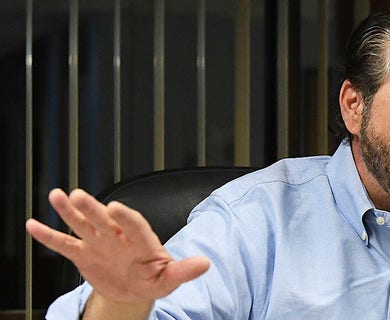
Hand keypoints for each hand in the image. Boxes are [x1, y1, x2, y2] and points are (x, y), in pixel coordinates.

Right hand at [26, 188, 209, 304]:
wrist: (134, 290)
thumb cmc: (154, 279)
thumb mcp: (170, 278)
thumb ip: (184, 270)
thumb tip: (206, 263)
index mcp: (141, 241)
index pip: (134, 226)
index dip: (125, 217)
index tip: (115, 207)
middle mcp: (118, 237)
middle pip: (104, 220)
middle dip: (92, 209)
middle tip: (79, 195)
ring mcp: (99, 243)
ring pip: (83, 224)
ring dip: (70, 212)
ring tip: (57, 196)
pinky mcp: (83, 254)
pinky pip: (63, 244)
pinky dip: (49, 236)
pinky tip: (33, 224)